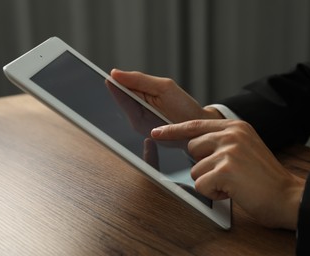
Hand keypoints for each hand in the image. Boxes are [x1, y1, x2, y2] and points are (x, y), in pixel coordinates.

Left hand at [109, 69, 223, 122]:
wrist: (200, 129)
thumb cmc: (186, 111)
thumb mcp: (165, 89)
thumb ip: (139, 80)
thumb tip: (116, 73)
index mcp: (137, 118)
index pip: (119, 96)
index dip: (114, 82)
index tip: (109, 72)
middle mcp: (135, 122)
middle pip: (123, 96)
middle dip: (126, 84)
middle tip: (130, 78)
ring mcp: (141, 122)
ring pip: (131, 98)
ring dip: (135, 88)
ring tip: (145, 89)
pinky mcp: (147, 120)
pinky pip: (139, 102)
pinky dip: (143, 94)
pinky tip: (152, 95)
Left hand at [151, 119, 304, 229]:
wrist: (288, 196)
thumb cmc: (265, 178)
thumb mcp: (246, 148)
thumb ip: (223, 142)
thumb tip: (194, 146)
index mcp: (236, 126)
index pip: (195, 124)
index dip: (173, 129)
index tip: (157, 132)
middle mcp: (231, 134)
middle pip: (192, 148)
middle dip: (203, 165)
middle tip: (226, 173)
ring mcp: (228, 151)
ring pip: (195, 169)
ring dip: (209, 181)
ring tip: (233, 183)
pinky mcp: (225, 170)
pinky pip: (201, 184)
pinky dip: (214, 193)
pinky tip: (233, 191)